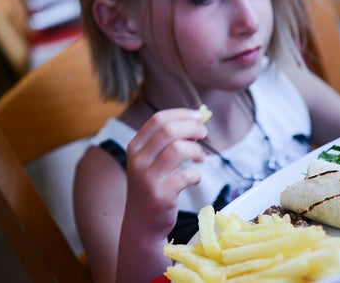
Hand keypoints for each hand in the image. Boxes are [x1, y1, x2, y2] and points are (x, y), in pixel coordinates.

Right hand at [123, 108, 206, 238]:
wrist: (141, 224)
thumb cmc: (152, 187)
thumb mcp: (150, 162)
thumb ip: (167, 143)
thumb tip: (196, 124)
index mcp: (135, 147)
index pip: (158, 119)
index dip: (182, 114)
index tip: (198, 116)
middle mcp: (138, 160)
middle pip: (169, 131)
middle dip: (192, 128)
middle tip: (204, 133)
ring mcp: (147, 178)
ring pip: (178, 149)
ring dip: (196, 151)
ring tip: (201, 158)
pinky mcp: (160, 195)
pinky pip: (186, 175)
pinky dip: (196, 174)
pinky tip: (195, 178)